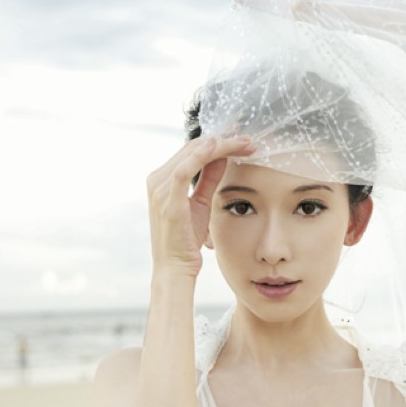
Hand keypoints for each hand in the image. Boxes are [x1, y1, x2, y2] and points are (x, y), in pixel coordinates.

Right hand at [146, 134, 256, 278]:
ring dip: (221, 145)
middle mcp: (157, 180)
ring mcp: (160, 189)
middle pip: (192, 148)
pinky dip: (201, 156)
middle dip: (223, 141)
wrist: (175, 267)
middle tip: (248, 139)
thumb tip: (223, 156)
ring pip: (191, 154)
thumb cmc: (186, 239)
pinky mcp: (167, 200)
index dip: (217, 142)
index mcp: (162, 179)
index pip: (191, 150)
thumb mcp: (201, 203)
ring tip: (243, 143)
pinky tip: (217, 146)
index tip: (241, 139)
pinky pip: (184, 170)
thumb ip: (209, 179)